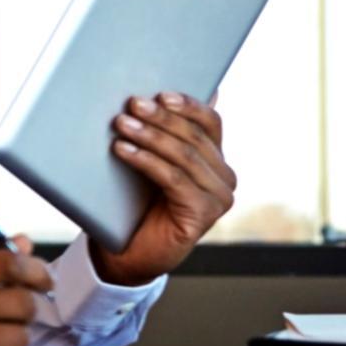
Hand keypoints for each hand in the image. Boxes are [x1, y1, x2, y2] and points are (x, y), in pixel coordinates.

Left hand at [93, 91, 236, 286]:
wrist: (127, 252)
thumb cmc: (135, 203)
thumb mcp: (150, 162)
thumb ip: (162, 134)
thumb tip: (158, 94)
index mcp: (217, 160)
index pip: (210, 123)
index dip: (187, 105)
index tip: (160, 93)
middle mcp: (225, 178)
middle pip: (195, 137)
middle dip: (161, 118)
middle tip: (132, 104)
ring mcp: (218, 198)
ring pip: (184, 156)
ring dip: (150, 136)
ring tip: (121, 124)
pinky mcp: (203, 214)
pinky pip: (174, 178)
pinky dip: (147, 161)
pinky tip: (123, 150)